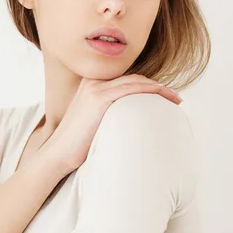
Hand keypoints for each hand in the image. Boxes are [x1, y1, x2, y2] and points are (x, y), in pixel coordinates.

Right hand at [40, 74, 182, 173]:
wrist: (57, 155)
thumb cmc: (75, 146)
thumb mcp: (92, 124)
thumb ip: (107, 115)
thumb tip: (128, 122)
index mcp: (90, 85)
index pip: (125, 80)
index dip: (147, 86)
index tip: (164, 97)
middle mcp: (92, 82)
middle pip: (133, 78)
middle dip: (157, 87)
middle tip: (175, 99)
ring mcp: (95, 88)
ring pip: (135, 81)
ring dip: (159, 89)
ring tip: (175, 100)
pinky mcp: (98, 98)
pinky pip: (131, 89)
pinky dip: (150, 90)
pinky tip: (163, 97)